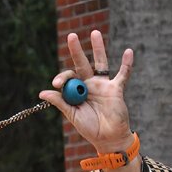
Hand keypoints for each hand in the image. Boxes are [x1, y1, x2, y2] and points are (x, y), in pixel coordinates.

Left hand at [38, 30, 134, 153]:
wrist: (108, 138)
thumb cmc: (90, 128)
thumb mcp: (72, 115)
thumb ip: (60, 102)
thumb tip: (42, 93)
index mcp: (77, 91)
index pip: (69, 77)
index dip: (63, 78)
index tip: (57, 84)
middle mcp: (89, 84)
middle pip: (82, 63)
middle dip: (76, 50)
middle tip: (71, 36)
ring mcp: (103, 85)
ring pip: (101, 63)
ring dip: (98, 48)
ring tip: (94, 32)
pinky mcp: (116, 89)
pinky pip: (123, 74)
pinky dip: (127, 64)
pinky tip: (129, 52)